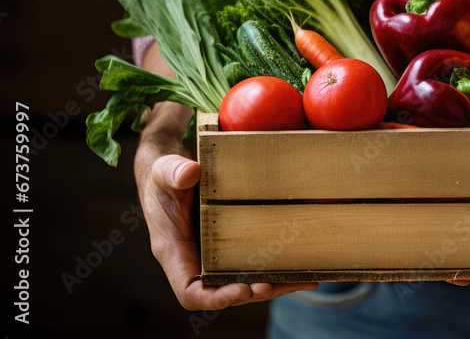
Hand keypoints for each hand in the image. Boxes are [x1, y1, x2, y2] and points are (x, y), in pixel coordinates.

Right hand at [135, 102, 317, 309]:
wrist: (174, 174)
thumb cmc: (163, 177)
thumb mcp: (164, 172)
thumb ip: (172, 173)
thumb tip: (190, 172)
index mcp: (175, 253)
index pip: (191, 292)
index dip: (216, 298)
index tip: (242, 290)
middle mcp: (196, 262)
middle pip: (225, 292)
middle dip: (253, 293)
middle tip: (277, 285)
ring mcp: (215, 257)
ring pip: (245, 283)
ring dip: (273, 286)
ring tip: (302, 282)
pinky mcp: (232, 247)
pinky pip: (254, 266)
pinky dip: (278, 270)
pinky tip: (305, 271)